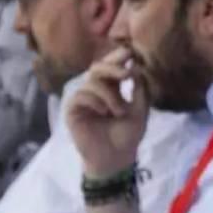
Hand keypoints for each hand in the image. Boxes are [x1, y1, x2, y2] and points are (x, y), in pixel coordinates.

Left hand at [0, 87, 28, 160]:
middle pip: (13, 98)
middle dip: (5, 105)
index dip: (32, 87)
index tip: (34, 77)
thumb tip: (10, 104)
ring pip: (2, 95)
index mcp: (26, 121)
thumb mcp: (15, 139)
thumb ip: (15, 122)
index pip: (32, 98)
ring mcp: (4, 107)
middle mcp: (18, 111)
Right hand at [65, 47, 149, 176]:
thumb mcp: (140, 110)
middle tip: (127, 75)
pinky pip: (80, 95)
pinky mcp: (72, 111)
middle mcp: (95, 90)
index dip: (118, 57)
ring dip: (109, 94)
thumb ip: (140, 89)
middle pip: (98, 67)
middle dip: (113, 68)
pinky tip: (103, 112)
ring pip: (91, 82)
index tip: (130, 53)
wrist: (116, 159)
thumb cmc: (127, 136)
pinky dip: (94, 101)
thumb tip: (136, 67)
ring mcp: (83, 100)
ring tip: (118, 111)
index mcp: (111, 88)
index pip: (111, 66)